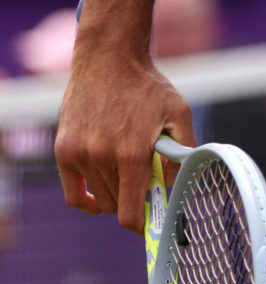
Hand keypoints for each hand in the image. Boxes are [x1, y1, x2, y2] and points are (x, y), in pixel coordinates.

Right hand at [55, 0, 195, 233]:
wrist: (110, 57)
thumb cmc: (148, 86)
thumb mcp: (178, 113)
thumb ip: (183, 152)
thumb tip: (181, 186)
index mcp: (132, 153)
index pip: (131, 214)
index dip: (144, 226)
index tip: (154, 225)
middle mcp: (102, 157)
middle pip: (116, 207)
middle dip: (134, 202)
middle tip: (147, 186)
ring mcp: (79, 154)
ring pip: (99, 199)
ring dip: (115, 193)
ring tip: (127, 168)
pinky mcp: (64, 150)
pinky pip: (72, 193)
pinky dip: (87, 200)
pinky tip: (100, 195)